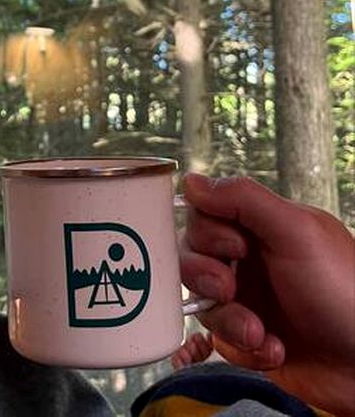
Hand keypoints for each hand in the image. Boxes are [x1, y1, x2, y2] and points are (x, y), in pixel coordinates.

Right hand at [179, 173, 354, 415]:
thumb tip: (190, 180)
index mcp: (261, 228)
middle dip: (206, 278)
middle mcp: (251, 262)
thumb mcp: (296, 233)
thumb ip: (243, 199)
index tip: (236, 249)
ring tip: (259, 333)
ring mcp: (249, 301)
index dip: (208, 234)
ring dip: (228, 321)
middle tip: (230, 290)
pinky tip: (273, 350)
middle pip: (192, 258)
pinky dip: (242, 349)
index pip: (204, 216)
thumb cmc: (344, 293)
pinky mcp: (249, 340)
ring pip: (202, 303)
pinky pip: (219, 341)